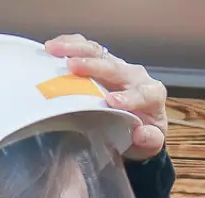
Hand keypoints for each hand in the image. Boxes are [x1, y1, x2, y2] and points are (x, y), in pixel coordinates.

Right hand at [44, 35, 167, 159]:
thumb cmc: (141, 135)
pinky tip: (53, 48)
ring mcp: (117, 66)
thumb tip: (140, 133)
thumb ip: (149, 139)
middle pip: (116, 67)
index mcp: (151, 95)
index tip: (111, 101)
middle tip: (73, 67)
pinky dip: (70, 45)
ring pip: (99, 52)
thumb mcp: (149, 145)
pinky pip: (87, 48)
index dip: (129, 97)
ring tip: (55, 50)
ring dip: (76, 49)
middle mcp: (135, 76)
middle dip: (94, 66)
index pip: (143, 93)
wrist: (136, 127)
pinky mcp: (102, 61)